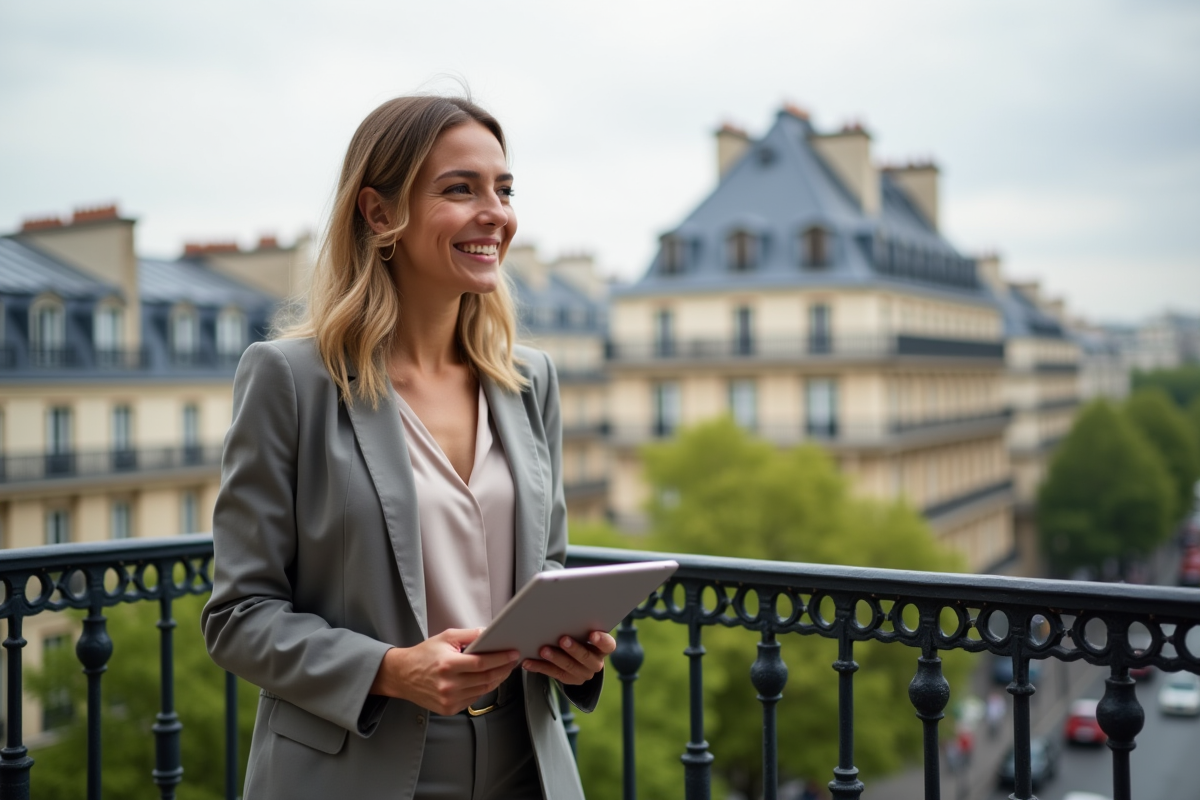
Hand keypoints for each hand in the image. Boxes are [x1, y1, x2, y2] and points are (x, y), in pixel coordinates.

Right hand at [370, 628, 519, 715]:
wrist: (402, 676)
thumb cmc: (424, 655)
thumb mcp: (445, 638)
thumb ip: (469, 635)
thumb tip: (489, 633)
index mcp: (448, 665)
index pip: (482, 663)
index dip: (501, 658)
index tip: (513, 654)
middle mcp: (449, 685)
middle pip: (486, 678)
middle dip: (503, 669)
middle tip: (512, 661)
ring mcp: (449, 699)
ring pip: (483, 690)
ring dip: (496, 679)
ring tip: (503, 669)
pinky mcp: (448, 709)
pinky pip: (473, 698)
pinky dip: (483, 689)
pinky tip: (486, 679)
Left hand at [521, 630, 615, 684]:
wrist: (579, 658)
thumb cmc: (580, 636)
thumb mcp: (584, 631)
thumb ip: (579, 624)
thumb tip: (563, 607)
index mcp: (603, 648)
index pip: (608, 645)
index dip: (601, 641)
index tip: (593, 634)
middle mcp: (595, 662)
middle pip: (586, 657)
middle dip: (574, 649)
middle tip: (562, 639)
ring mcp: (583, 673)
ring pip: (569, 667)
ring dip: (555, 658)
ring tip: (543, 650)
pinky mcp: (569, 680)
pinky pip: (554, 674)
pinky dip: (540, 667)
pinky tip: (528, 662)